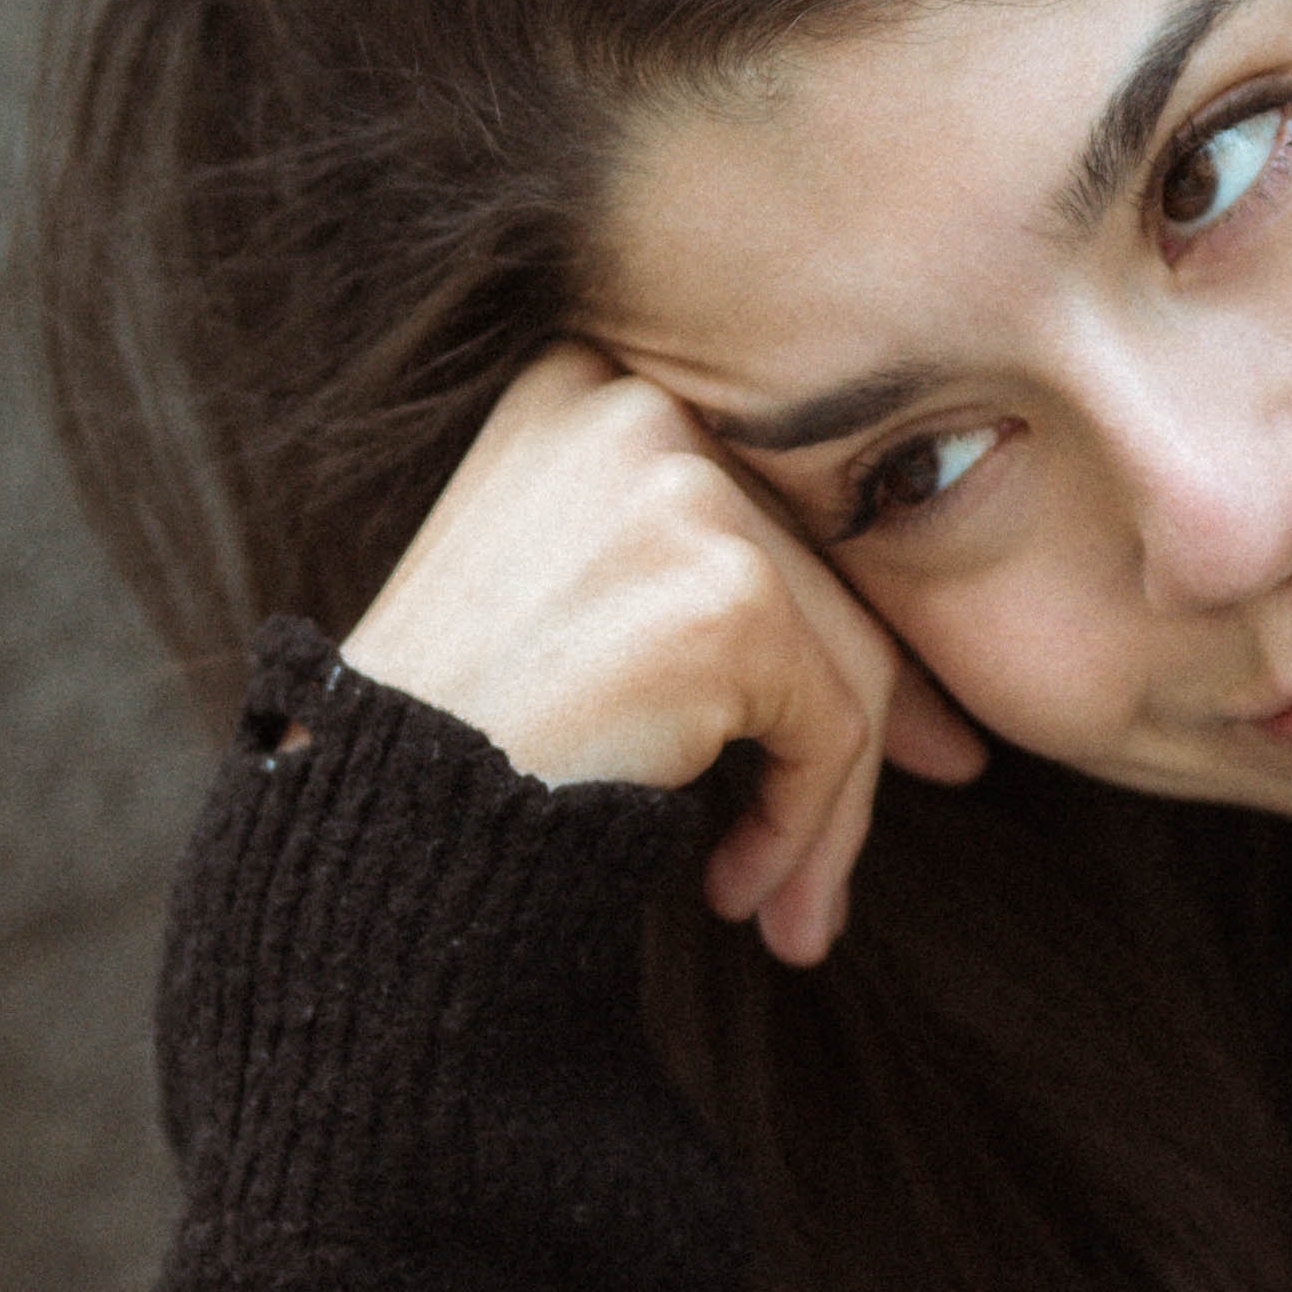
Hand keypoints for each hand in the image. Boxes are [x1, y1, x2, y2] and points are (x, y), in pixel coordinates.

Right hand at [337, 343, 983, 962]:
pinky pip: (834, 722)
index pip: (767, 501)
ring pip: (845, 657)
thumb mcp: (576, 603)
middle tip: (839, 860)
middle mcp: (634, 400)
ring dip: (823, 808)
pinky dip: (806, 821)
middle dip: (864, 734)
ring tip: (776, 910)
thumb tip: (923, 682)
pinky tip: (727, 887)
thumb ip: (718, 582)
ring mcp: (682, 489)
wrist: (367, 822)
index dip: (839, 627)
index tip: (900, 747)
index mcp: (587, 381)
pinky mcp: (728, 589)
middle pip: (818, 573)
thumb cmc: (452, 738)